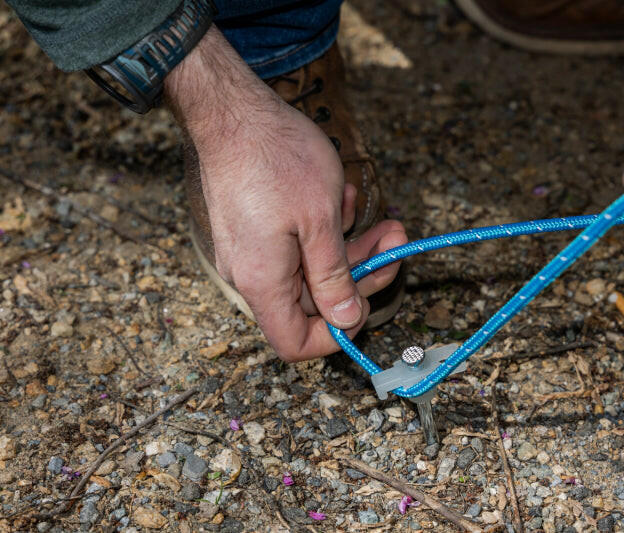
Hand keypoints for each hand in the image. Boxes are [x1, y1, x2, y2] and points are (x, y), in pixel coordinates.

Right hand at [166, 27, 406, 360]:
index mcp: (263, 281)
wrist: (230, 110)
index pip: (296, 342)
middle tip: (393, 244)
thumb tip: (345, 321)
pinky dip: (324, 230)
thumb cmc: (276, 157)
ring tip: (382, 221)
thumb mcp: (319, 221)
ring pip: (310, 269)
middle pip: (311, 303)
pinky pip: (296, 246)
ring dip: (350, 248)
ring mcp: (251, 252)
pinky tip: (341, 198)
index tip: (363, 304)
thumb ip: (333, 278)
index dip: (333, 335)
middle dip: (359, 275)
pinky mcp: (255, 231)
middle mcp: (251, 274)